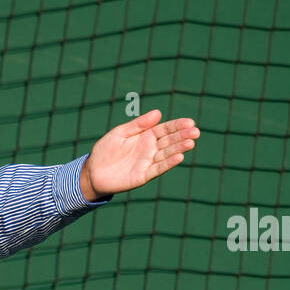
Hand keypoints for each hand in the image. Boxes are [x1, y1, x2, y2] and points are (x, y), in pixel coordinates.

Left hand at [80, 109, 199, 200]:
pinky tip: (179, 157)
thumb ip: (139, 124)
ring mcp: (148, 162)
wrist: (93, 172)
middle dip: (183, 136)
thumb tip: (158, 113)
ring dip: (179, 148)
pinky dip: (168, 163)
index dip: (178, 126)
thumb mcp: (120, 133)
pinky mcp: (143, 175)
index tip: (190, 122)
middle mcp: (150, 149)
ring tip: (191, 143)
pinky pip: (158, 168)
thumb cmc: (105, 150)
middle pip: (170, 141)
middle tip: (196, 132)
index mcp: (145, 136)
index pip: (165, 129)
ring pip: (167, 154)